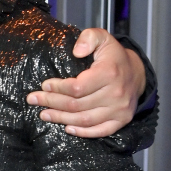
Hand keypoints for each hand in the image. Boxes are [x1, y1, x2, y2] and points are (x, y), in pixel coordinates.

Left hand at [26, 28, 145, 137]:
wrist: (137, 73)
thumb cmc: (113, 56)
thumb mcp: (102, 38)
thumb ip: (89, 38)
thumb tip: (77, 51)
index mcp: (109, 73)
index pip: (77, 87)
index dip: (58, 88)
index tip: (44, 85)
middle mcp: (116, 94)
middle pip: (77, 104)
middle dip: (51, 102)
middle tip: (33, 100)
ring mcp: (119, 109)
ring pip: (84, 119)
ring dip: (61, 118)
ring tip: (44, 114)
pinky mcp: (122, 120)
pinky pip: (100, 131)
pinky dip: (82, 132)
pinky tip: (67, 128)